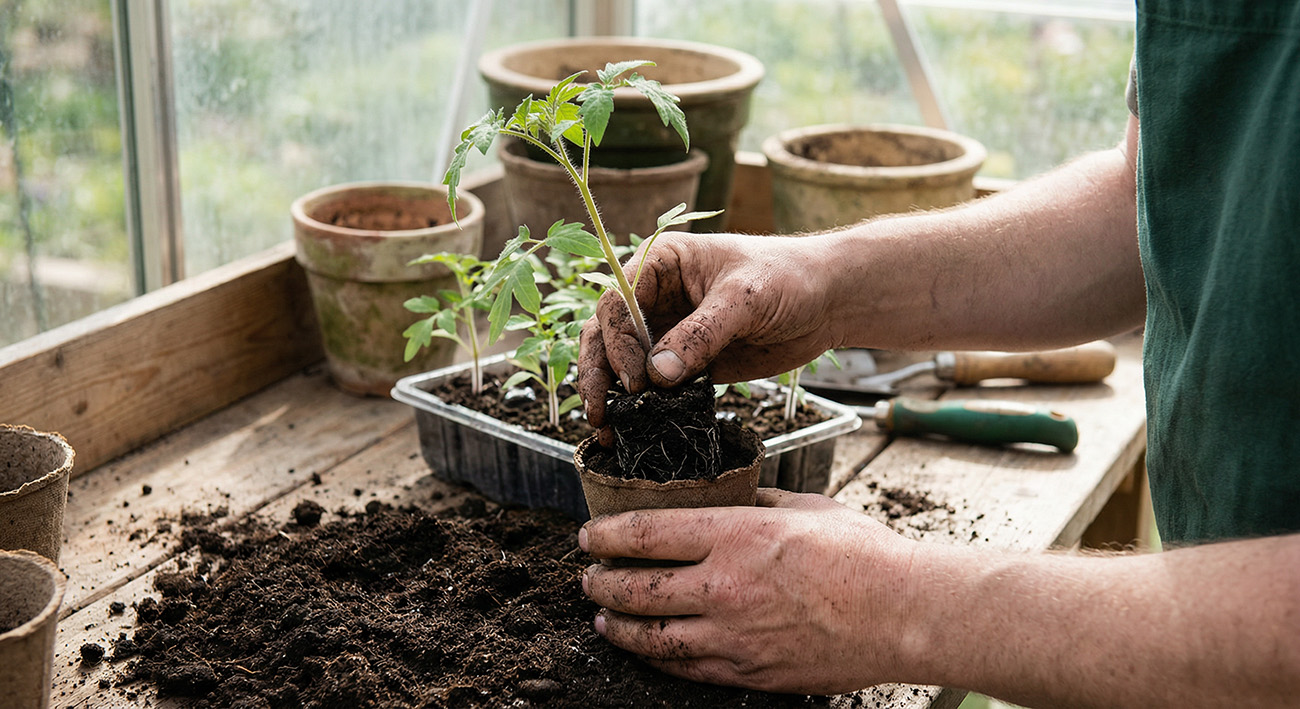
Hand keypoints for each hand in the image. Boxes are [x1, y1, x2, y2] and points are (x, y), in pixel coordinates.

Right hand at [578, 232, 837, 441]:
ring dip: (610, 395)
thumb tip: (659, 374)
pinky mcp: (685, 362)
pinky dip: (639, 407)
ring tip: (606, 431)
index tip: (637, 378)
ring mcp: (667, 330)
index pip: (618, 302)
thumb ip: (702, 333)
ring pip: (620, 363)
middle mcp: (654, 296)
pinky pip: (652, 385)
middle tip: (601, 413)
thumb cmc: (788, 278)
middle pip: (606, 334)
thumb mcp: (745, 298)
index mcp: (660, 263)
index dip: (618, 341)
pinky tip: (630, 432)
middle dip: (599, 373)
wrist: (827, 301)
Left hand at [579, 489, 917, 694]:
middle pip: (637, 587)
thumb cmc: (864, 557)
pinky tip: (645, 648)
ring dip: (617, 624)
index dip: (608, 534)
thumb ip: (757, 502)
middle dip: (601, 581)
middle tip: (589, 575)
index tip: (590, 535)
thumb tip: (728, 498)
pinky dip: (655, 657)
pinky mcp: (749, 671)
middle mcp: (725, 587)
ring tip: (603, 615)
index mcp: (737, 536)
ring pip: (652, 635)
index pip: (648, 532)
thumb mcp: (806, 507)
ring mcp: (734, 635)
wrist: (904, 614)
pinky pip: (685, 668)